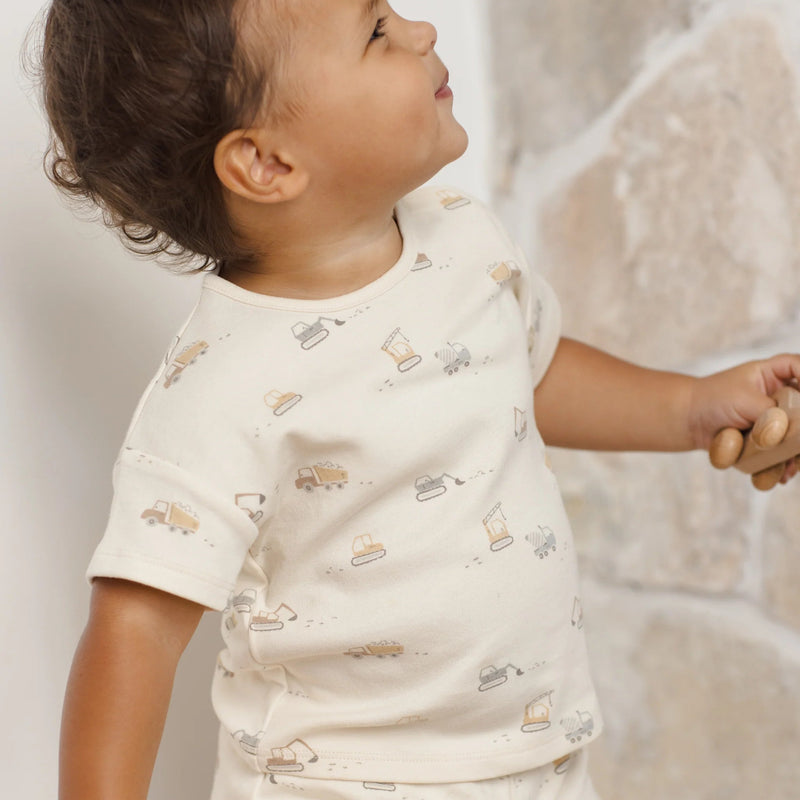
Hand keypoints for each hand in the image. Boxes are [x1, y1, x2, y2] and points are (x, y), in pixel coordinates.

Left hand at [690, 354, 799, 488]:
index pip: (798, 368)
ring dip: (795, 453)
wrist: (687, 421)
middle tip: (796, 444)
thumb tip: (792, 433)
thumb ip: (771, 414)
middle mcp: (778, 396)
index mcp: (772, 374)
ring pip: (796, 436)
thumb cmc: (711, 400)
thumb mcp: (744, 400)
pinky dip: (783, 464)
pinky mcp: (766, 439)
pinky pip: (783, 453)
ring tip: (788, 467)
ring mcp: (774, 419)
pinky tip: (781, 475)